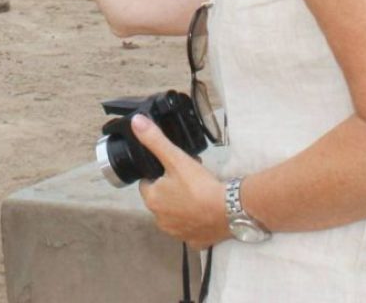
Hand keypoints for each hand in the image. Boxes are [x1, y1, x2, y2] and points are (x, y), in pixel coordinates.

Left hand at [133, 114, 228, 248]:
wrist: (230, 211)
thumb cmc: (199, 185)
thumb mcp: (175, 158)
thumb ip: (154, 140)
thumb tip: (135, 122)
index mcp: (153, 201)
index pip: (146, 184)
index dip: (157, 174)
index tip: (171, 167)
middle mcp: (161, 221)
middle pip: (161, 199)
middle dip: (170, 188)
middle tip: (187, 176)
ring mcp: (179, 234)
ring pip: (175, 214)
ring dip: (182, 204)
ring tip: (197, 191)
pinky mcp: (196, 243)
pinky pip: (191, 228)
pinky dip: (195, 220)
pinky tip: (205, 210)